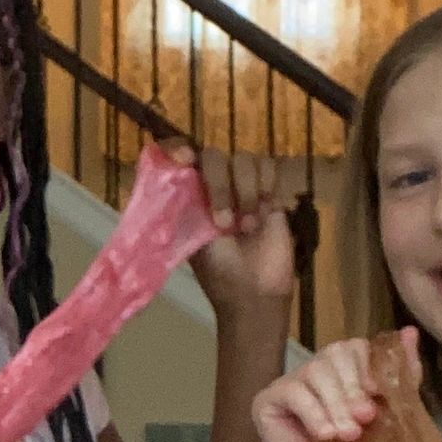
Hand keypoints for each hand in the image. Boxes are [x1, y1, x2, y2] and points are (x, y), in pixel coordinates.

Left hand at [180, 147, 296, 314]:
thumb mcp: (192, 240)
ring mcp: (244, 187)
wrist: (254, 293)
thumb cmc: (219, 273)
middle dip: (218, 186)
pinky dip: (266, 184)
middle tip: (225, 224)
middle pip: (214, 156)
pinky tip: (265, 210)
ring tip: (248, 226)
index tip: (185, 157)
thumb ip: (183, 208)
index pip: (180, 157)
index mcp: (190, 195)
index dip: (178, 148)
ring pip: (244, 159)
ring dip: (244, 190)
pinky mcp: (271, 193)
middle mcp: (215, 185)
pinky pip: (270, 167)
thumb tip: (170, 175)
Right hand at [251, 330, 408, 441]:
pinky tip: (325, 435)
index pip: (355, 346)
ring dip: (336, 404)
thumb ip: (401, 375)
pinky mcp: (267, 401)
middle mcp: (316, 371)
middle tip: (365, 418)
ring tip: (347, 435)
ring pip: (315, 371)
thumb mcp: (389, 413)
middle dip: (353, 386)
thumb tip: (410, 331)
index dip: (368, 367)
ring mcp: (290, 383)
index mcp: (343, 370)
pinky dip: (313, 413)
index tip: (379, 394)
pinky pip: (293, 392)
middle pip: (335, 352)